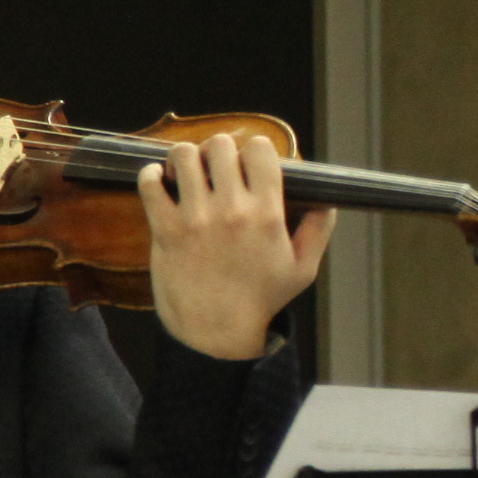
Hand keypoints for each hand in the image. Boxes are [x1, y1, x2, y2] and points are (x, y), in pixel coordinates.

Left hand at [141, 130, 338, 360]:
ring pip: (184, 156)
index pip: (260, 150)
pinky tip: (161, 183)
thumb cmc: (260, 301)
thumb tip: (327, 201)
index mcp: (267, 214)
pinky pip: (150, 183)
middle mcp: (232, 210)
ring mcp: (196, 219)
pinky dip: (152, 175)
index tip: (248, 163)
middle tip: (215, 167)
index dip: (255, 150)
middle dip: (218, 150)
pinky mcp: (166, 230)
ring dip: (185, 158)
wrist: (217, 333)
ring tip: (187, 173)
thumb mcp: (303, 269)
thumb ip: (318, 230)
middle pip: (220, 145)